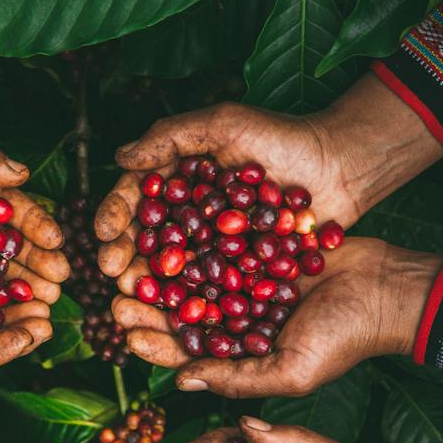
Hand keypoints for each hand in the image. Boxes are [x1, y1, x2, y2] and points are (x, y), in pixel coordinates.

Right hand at [94, 75, 442, 278]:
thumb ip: (172, 137)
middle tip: (115, 274)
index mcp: (176, 183)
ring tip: (136, 299)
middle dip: (126, 260)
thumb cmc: (281, 138)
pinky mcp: (241, 274)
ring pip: (174, 272)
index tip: (103, 234)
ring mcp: (213, 249)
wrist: (339, 168)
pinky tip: (177, 318)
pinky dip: (194, 305)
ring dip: (151, 289)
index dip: (115, 218)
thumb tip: (120, 158)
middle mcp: (189, 219)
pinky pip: (212, 291)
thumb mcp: (224, 124)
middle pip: (147, 242)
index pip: (136, 201)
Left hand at [108, 236, 442, 395]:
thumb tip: (179, 385)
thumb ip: (235, 378)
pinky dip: (192, 235)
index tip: (125, 336)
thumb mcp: (290, 371)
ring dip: (161, 268)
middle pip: (180, 310)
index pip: (185, 353)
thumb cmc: (345, 339)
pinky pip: (219, 238)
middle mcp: (236, 317)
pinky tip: (164, 225)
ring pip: (192, 274)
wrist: (387, 288)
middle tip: (115, 296)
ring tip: (129, 260)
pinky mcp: (257, 244)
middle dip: (148, 304)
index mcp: (238, 353)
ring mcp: (245, 279)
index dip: (154, 345)